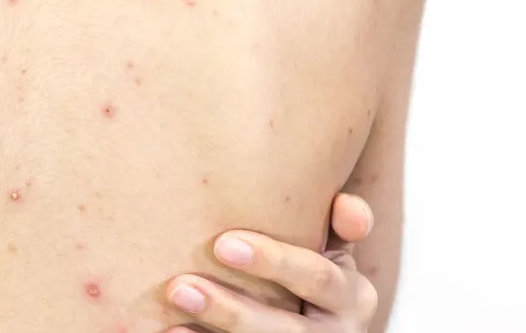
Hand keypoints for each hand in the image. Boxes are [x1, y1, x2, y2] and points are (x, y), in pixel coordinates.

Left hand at [165, 193, 377, 331]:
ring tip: (175, 304)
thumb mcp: (337, 252)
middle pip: (283, 327)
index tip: (223, 243)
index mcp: (352, 296)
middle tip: (181, 286)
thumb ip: (341, 226)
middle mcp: (334, 332)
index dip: (274, 261)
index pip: (316, 277)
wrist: (320, 323)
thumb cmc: (315, 274)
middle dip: (230, 309)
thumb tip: (345, 204)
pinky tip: (173, 331)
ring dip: (215, 326)